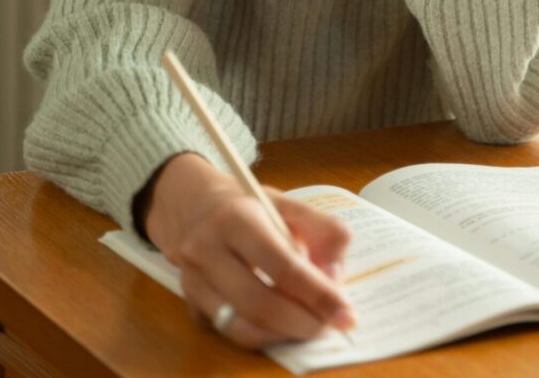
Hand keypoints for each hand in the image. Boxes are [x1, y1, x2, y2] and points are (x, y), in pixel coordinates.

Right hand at [143, 153, 354, 347]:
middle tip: (329, 325)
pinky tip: (282, 324)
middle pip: (260, 304)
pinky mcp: (191, 305)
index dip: (319, 294)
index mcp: (236, 218)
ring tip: (309, 324)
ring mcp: (193, 282)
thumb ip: (323, 229)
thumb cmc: (249, 206)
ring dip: (283, 335)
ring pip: (242, 328)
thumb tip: (335, 275)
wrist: (194, 207)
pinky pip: (231, 333)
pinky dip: (263, 336)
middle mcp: (207, 250)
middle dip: (303, 323)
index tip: (347, 313)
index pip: (283, 266)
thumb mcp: (288, 203)